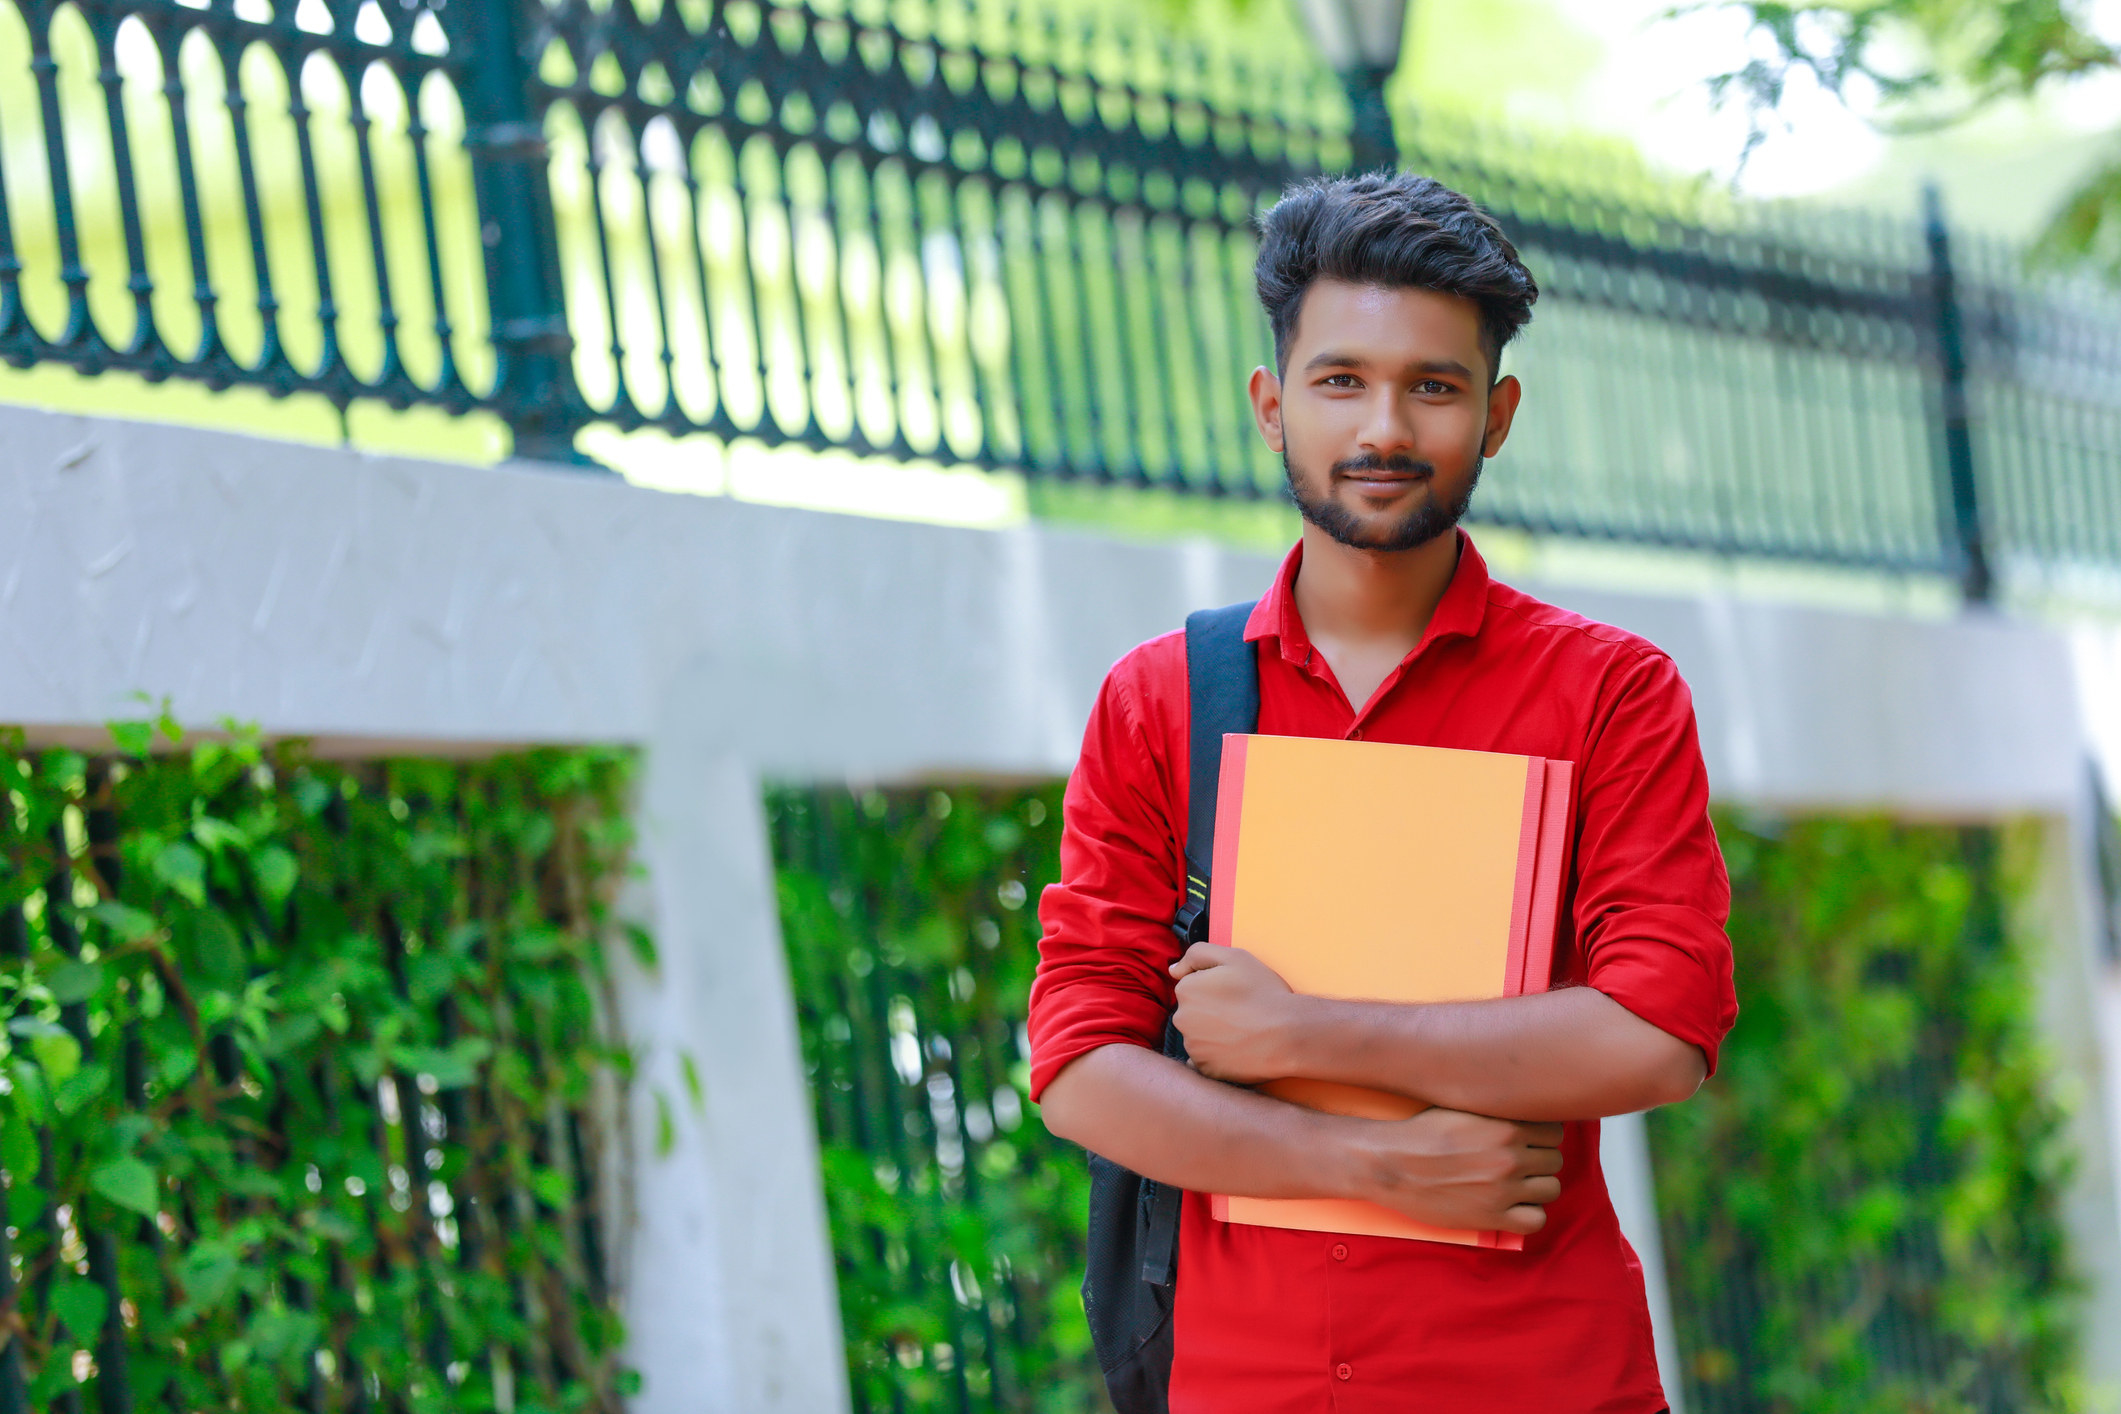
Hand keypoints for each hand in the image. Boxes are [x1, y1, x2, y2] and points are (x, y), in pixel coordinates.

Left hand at [1168, 942, 1306, 1083]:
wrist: (1286, 1035)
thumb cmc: (1262, 993)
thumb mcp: (1233, 956)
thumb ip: (1197, 954)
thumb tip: (1174, 969)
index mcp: (1186, 990)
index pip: (1192, 985)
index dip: (1215, 987)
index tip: (1235, 992)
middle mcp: (1181, 1019)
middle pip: (1192, 1011)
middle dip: (1210, 1010)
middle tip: (1240, 1011)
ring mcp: (1192, 1046)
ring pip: (1199, 1035)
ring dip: (1214, 1033)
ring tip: (1243, 1030)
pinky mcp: (1205, 1068)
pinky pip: (1206, 1059)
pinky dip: (1217, 1055)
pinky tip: (1237, 1049)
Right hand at [1343, 1107, 1563, 1235]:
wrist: (1391, 1164)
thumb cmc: (1422, 1133)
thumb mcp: (1463, 1107)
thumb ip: (1499, 1110)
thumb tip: (1526, 1105)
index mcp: (1506, 1126)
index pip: (1555, 1131)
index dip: (1542, 1136)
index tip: (1528, 1141)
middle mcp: (1510, 1157)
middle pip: (1554, 1160)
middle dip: (1539, 1161)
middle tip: (1517, 1163)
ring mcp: (1503, 1189)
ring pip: (1551, 1189)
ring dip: (1536, 1188)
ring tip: (1515, 1185)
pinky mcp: (1493, 1217)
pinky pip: (1536, 1220)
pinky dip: (1529, 1215)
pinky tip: (1512, 1207)